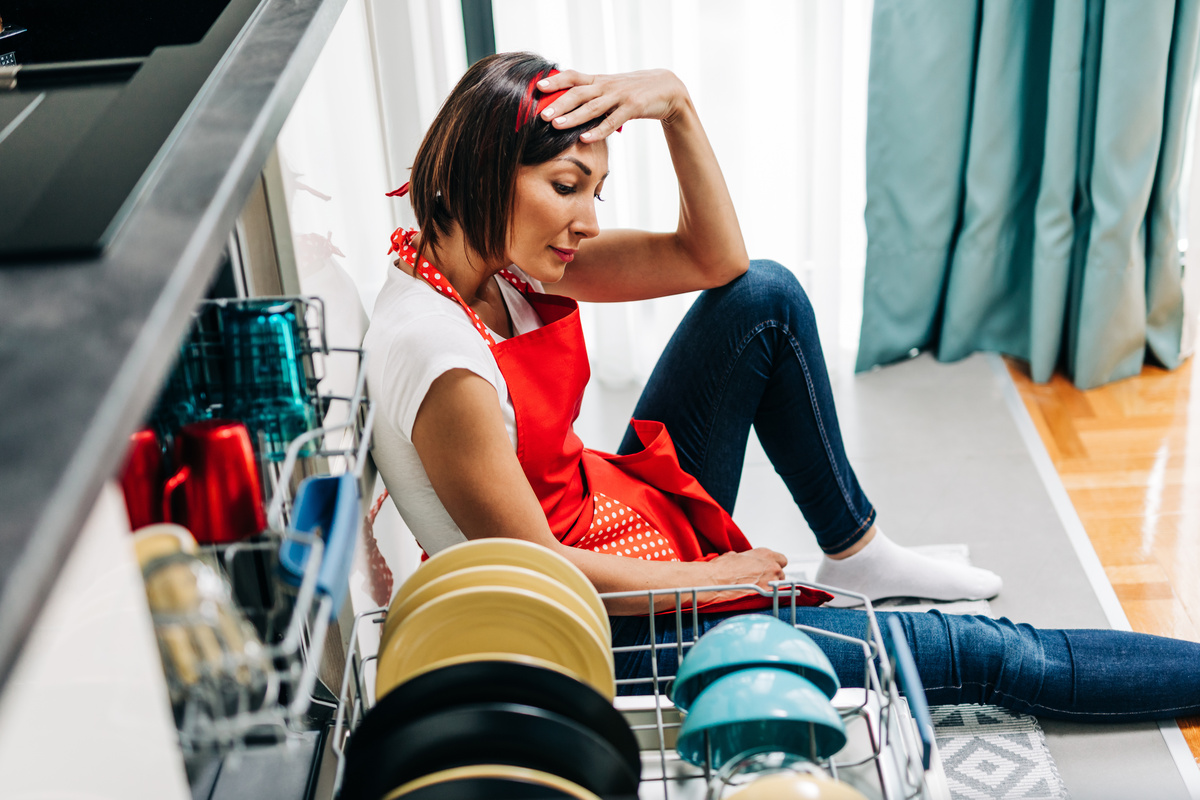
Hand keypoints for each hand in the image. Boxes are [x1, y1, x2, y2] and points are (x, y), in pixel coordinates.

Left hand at [535, 68, 688, 141]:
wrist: (667, 89)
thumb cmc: (634, 92)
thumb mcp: (611, 90)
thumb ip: (592, 96)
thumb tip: (567, 105)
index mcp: (599, 81)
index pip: (573, 77)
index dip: (556, 80)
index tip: (538, 86)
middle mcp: (606, 86)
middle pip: (578, 93)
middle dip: (558, 103)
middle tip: (541, 114)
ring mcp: (620, 96)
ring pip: (592, 108)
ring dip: (572, 117)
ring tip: (555, 125)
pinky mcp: (632, 108)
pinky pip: (612, 121)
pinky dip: (598, 130)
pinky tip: (585, 138)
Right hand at [707, 548, 787, 590]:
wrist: (716, 582)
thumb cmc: (722, 569)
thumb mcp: (734, 556)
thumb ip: (745, 558)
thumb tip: (743, 562)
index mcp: (765, 554)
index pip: (781, 559)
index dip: (774, 564)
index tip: (769, 568)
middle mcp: (772, 566)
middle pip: (781, 573)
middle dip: (772, 576)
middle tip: (761, 579)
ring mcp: (771, 581)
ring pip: (778, 585)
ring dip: (770, 587)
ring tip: (756, 589)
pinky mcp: (768, 595)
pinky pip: (772, 596)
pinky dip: (766, 596)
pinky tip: (755, 596)